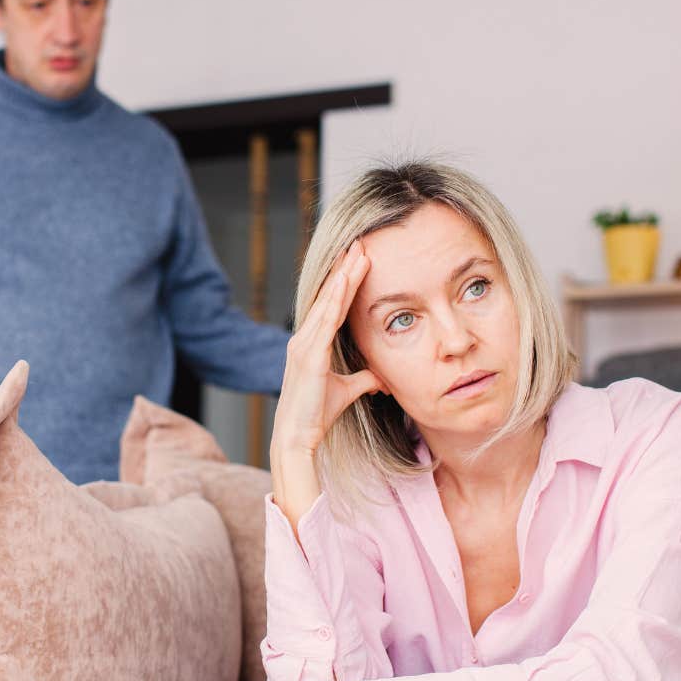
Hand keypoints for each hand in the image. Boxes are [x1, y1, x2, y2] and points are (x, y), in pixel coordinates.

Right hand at [271, 240, 382, 461]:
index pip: (333, 305)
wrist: (297, 436)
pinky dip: (336, 299)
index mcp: (312, 343)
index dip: (346, 282)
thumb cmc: (316, 414)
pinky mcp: (308, 356)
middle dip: (345, 270)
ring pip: (327, 303)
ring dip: (343, 277)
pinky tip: (346, 281)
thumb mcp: (347, 391)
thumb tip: (383, 377)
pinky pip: (325, 321)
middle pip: (329, 296)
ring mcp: (304, 345)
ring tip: (358, 254)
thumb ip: (364, 379)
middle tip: (360, 244)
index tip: (359, 260)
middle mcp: (305, 338)